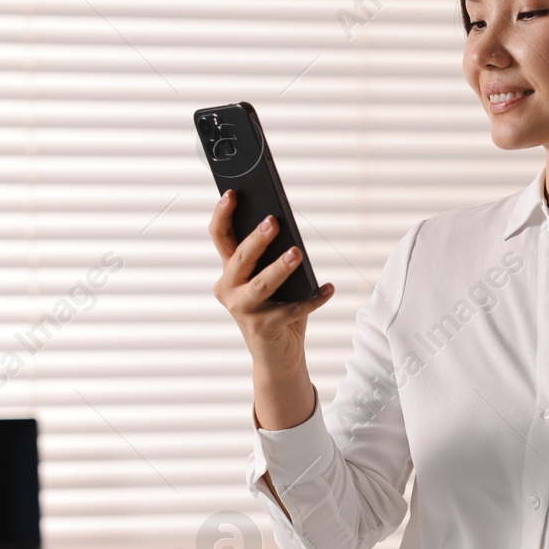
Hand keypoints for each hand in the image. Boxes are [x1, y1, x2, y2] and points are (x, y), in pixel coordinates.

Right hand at [210, 188, 334, 378]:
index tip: (232, 193)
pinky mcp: (263, 328)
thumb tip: (292, 239)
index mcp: (229, 271)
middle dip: (257, 238)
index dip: (222, 214)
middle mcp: (229, 289)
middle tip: (273, 221)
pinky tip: (328, 289)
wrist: (277, 355)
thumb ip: (275, 260)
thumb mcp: (274, 282)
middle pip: (241, 257)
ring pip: (261, 284)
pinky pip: (292, 310)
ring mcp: (243, 310)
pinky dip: (313, 299)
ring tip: (296, 253)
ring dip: (279, 268)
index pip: (220, 236)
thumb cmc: (277, 309)